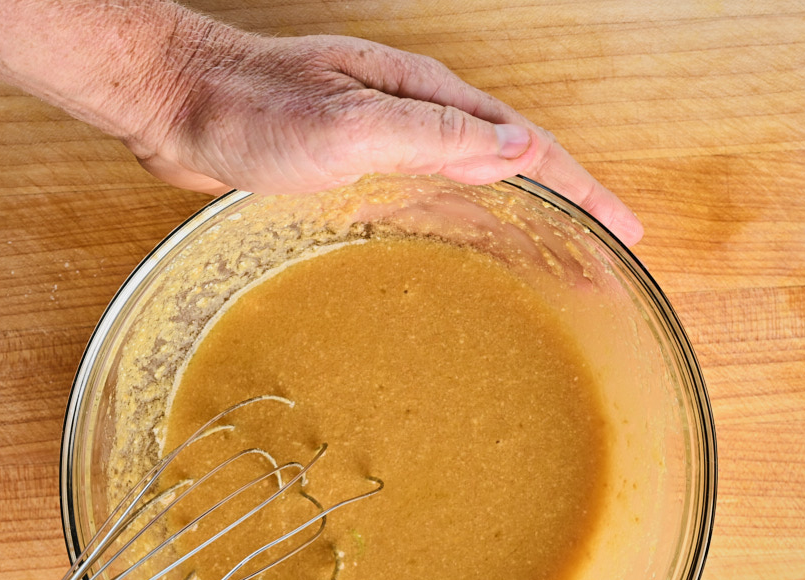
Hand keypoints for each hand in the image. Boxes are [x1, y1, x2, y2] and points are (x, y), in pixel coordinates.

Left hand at [130, 28, 643, 245]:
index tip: (624, 229)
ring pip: (472, 177)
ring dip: (517, 211)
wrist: (179, 106)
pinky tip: (461, 240)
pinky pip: (427, 190)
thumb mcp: (350, 125)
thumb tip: (518, 151)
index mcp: (428, 98)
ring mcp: (385, 136)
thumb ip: (434, 137)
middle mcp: (415, 113)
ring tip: (550, 253)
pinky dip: (462, 216)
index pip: (528, 146)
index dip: (582, 189)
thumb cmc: (252, 111)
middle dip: (563, 204)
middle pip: (511, 160)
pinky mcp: (353, 161)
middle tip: (597, 256)